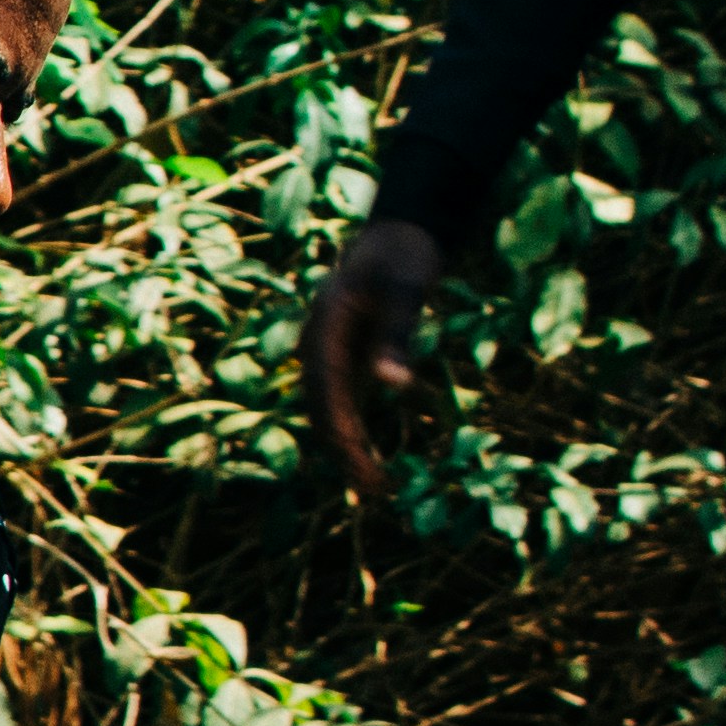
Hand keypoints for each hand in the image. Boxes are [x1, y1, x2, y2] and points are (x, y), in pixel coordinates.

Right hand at [303, 219, 445, 502]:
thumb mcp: (407, 288)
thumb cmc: (404, 255)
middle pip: (322, 409)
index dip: (340, 433)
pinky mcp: (346, 357)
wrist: (398, 233)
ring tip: (370, 487)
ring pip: (328, 410)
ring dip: (345, 447)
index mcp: (324, 330)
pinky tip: (366, 456)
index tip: (360, 466)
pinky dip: (352, 430)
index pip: (326, 393)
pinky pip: (342, 402)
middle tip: (370, 493)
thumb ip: (398, 334)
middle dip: (342, 452)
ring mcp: (329, 353)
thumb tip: (394, 386)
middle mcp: (318, 346)